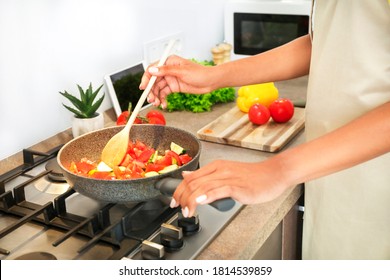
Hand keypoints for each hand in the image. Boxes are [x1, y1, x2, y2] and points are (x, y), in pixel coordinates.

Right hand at [139, 55, 216, 107]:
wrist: (211, 82)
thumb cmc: (200, 73)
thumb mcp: (182, 71)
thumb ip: (166, 71)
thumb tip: (152, 70)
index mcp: (169, 62)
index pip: (153, 69)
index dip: (146, 78)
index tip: (143, 87)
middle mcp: (168, 70)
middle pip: (154, 81)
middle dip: (151, 91)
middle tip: (151, 100)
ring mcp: (171, 79)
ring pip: (158, 89)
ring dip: (156, 97)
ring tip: (157, 104)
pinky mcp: (174, 87)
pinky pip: (165, 94)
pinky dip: (163, 99)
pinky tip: (164, 105)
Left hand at [170, 159, 289, 217]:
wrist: (273, 174)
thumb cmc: (253, 176)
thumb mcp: (226, 172)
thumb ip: (206, 175)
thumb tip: (187, 176)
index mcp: (216, 166)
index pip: (190, 177)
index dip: (179, 189)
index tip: (174, 201)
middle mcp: (220, 169)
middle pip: (193, 182)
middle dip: (182, 197)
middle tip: (178, 208)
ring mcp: (229, 177)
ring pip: (203, 186)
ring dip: (191, 200)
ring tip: (187, 211)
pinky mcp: (238, 186)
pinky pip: (219, 190)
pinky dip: (207, 195)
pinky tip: (199, 202)